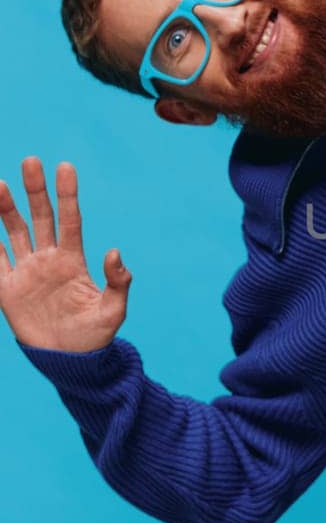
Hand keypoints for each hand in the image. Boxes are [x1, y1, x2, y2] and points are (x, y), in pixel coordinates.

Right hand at [0, 159, 130, 351]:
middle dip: (35, 191)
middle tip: (31, 161)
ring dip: (5, 210)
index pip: (69, 220)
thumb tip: (115, 252)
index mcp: (72, 260)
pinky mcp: (7, 290)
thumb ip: (118, 283)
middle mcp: (48, 260)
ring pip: (13, 233)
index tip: (65, 167)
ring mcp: (26, 273)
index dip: (67, 195)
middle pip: (40, 218)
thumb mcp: (113, 311)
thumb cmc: (94, 335)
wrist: (68, 361)